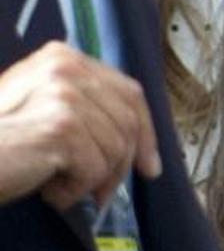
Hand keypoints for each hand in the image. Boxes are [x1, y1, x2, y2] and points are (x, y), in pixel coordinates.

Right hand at [0, 42, 161, 209]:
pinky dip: (75, 190)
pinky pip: (95, 168)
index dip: (146, 133)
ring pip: (116, 150)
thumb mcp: (44, 111)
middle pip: (129, 124)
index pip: (129, 92)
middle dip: (122, 166)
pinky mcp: (61, 126)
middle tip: (102, 193)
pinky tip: (49, 190)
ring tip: (60, 186)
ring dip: (93, 181)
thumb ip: (85, 109)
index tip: (151, 166)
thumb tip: (140, 140)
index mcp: (63, 58)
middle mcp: (66, 68)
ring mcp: (64, 94)